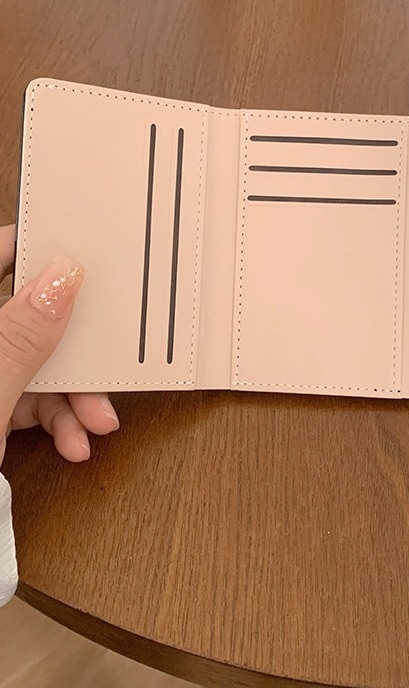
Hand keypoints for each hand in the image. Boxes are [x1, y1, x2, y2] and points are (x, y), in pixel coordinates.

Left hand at [0, 225, 118, 466]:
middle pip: (24, 319)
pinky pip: (28, 400)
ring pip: (33, 365)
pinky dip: (56, 422)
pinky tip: (74, 443)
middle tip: (102, 362)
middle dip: (70, 350)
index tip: (78, 249)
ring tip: (95, 426)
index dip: (32, 248)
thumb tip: (62, 276)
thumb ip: (22, 334)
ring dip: (72, 398)